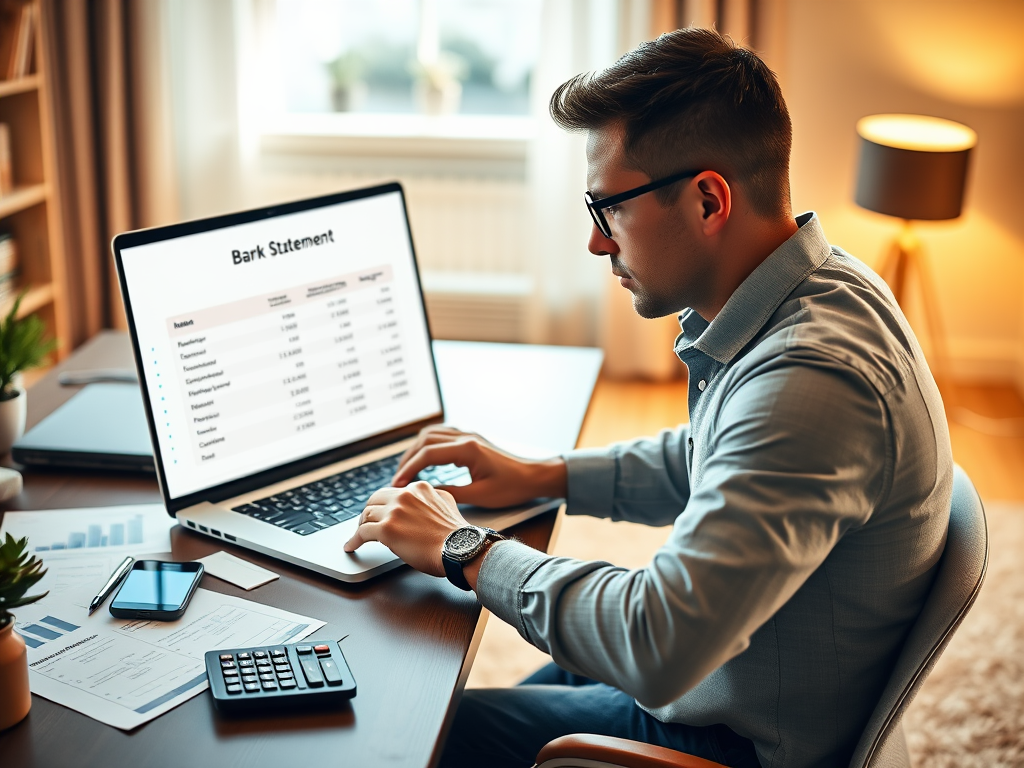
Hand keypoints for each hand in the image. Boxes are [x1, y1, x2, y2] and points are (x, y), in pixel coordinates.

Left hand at [343, 481, 465, 576]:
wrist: (460, 549)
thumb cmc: (456, 534)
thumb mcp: (448, 503)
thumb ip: (433, 497)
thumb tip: (427, 500)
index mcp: (419, 488)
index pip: (392, 493)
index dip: (385, 506)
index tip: (382, 514)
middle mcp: (405, 495)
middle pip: (375, 500)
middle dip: (369, 513)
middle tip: (366, 523)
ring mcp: (394, 511)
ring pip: (366, 515)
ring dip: (361, 526)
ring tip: (358, 537)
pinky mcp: (386, 529)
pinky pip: (362, 533)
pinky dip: (354, 540)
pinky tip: (352, 546)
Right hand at [392, 425, 566, 508]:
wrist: (536, 476)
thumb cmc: (513, 487)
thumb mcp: (480, 496)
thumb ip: (451, 493)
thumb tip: (427, 494)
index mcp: (467, 449)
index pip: (427, 454)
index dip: (409, 470)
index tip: (398, 484)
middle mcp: (466, 437)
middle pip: (425, 440)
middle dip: (408, 459)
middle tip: (398, 479)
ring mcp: (469, 435)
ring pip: (432, 434)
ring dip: (416, 449)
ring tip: (407, 469)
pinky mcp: (472, 438)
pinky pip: (442, 434)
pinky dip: (429, 444)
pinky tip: (426, 458)